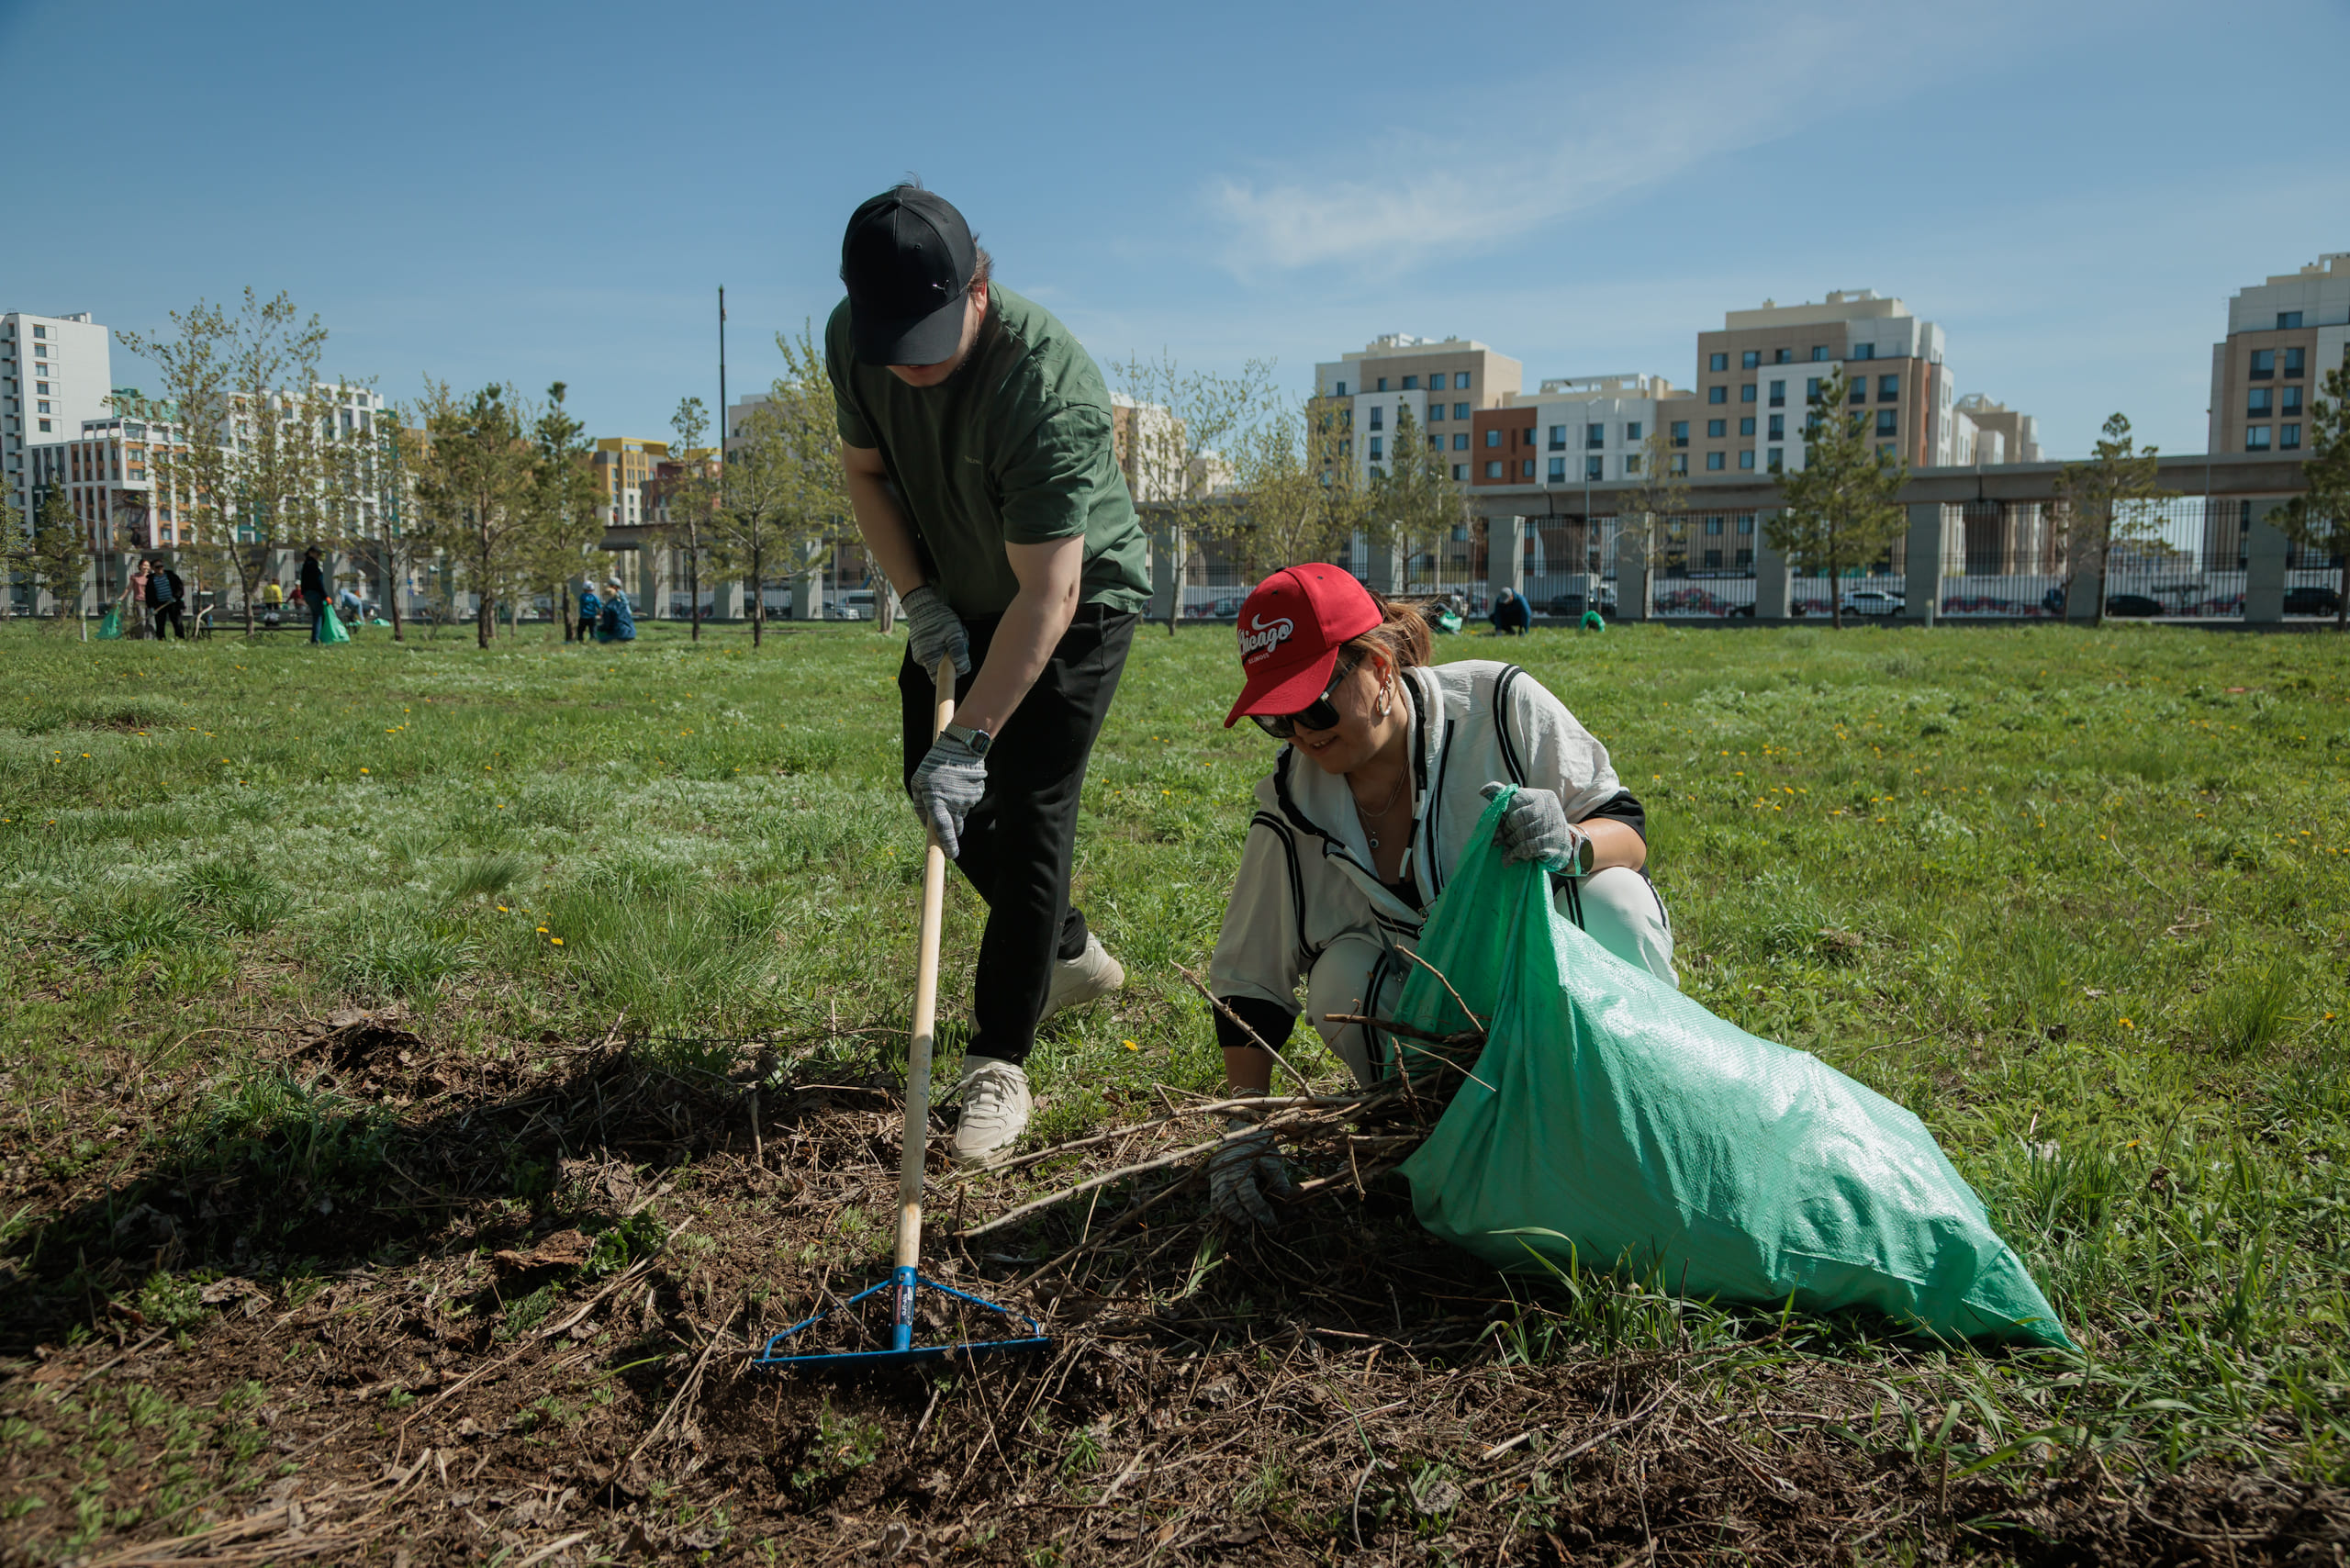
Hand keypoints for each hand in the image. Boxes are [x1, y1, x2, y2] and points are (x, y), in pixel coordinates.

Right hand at [901, 584, 971, 677]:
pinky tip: (944, 634)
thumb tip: (963, 669)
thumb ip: (959, 653)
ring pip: (939, 659)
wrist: (922, 605)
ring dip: (948, 650)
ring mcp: (920, 653)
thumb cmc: (939, 618)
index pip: (940, 679)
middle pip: (942, 668)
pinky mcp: (920, 647)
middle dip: (953, 658)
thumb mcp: (954, 633)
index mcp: (929, 658)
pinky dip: (942, 645)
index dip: (953, 674)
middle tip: (958, 642)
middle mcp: (922, 659)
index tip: (959, 663)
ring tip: (951, 635)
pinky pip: (934, 652)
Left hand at [910, 733, 986, 857]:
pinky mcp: (977, 794)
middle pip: (955, 827)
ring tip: (950, 786)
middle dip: (952, 829)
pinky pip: (968, 802)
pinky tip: (959, 782)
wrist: (960, 746)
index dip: (948, 845)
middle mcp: (954, 803)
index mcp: (937, 801)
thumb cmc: (934, 763)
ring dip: (955, 807)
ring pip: (961, 813)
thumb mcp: (918, 781)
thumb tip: (926, 823)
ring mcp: (967, 799)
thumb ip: (919, 803)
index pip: (944, 829)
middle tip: (945, 815)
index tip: (952, 856)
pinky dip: (963, 797)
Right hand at [1208, 1120, 1295, 1226]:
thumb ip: (1282, 1186)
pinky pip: (1214, 1203)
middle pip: (1229, 1206)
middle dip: (1243, 1218)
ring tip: (1247, 1219)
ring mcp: (1215, 1180)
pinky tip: (1238, 1215)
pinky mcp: (1212, 1183)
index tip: (1272, 1222)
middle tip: (1256, 1222)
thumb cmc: (1260, 1151)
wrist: (1242, 1135)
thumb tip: (1293, 1208)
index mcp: (1240, 1170)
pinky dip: (1224, 1212)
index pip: (1249, 1198)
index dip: (1261, 1213)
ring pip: (1218, 1207)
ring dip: (1232, 1217)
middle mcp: (1224, 1176)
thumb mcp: (1273, 1165)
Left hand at [1480, 782, 1592, 873]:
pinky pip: (1529, 847)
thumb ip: (1505, 800)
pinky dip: (1518, 852)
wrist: (1564, 845)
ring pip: (1522, 833)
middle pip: (1517, 818)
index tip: (1500, 823)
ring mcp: (1553, 825)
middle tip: (1503, 838)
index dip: (1503, 814)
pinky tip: (1515, 856)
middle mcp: (1548, 807)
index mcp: (1539, 796)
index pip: (1514, 800)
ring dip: (1512, 843)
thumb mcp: (1524, 809)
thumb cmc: (1537, 825)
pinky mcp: (1554, 843)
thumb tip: (1483, 791)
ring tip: (1510, 847)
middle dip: (1507, 830)